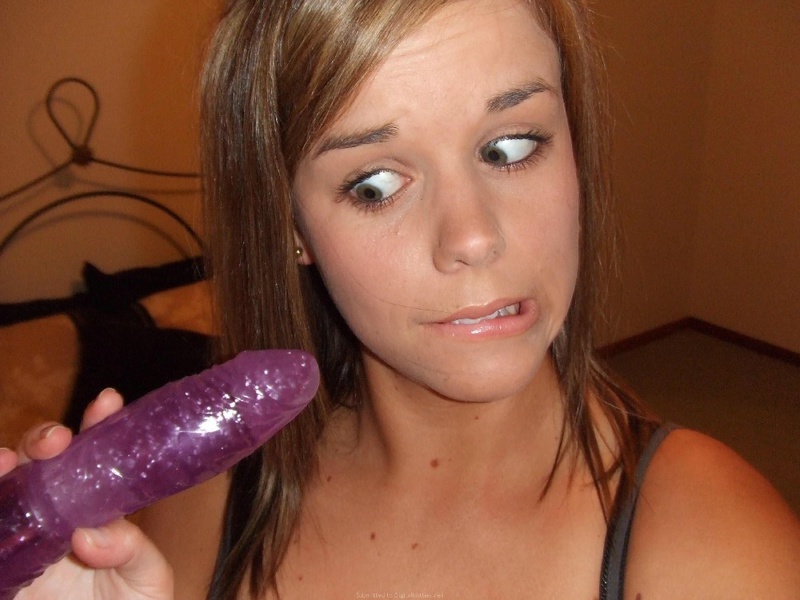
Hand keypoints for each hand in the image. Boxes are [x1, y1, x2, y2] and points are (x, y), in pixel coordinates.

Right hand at [0, 389, 173, 599]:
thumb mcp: (146, 578)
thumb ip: (130, 551)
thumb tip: (91, 535)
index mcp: (100, 506)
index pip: (99, 455)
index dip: (100, 424)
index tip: (107, 402)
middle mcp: (58, 514)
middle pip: (42, 462)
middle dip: (44, 439)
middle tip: (57, 440)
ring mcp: (25, 537)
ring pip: (6, 487)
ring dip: (2, 462)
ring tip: (5, 460)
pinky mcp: (4, 564)